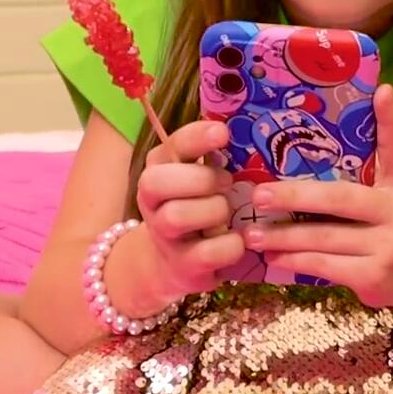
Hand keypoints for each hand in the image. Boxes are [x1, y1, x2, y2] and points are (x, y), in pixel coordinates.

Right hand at [132, 120, 247, 301]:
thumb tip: (239, 127)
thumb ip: (209, 156)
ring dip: (214, 210)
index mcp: (158, 172)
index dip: (194, 138)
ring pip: (178, 216)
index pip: (167, 147)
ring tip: (227, 212)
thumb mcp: (196, 179)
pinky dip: (230, 245)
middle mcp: (153, 204)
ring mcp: (165, 237)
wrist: (172, 264)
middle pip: (159, 182)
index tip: (222, 134)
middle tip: (225, 182)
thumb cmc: (194, 208)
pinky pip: (208, 252)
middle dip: (200, 179)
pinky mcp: (183, 266)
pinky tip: (237, 239)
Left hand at [242, 84, 392, 309]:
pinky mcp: (374, 278)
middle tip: (260, 193)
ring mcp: (389, 248)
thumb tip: (376, 94)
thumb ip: (386, 150)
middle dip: (295, 196)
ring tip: (252, 232)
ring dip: (284, 236)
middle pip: (341, 199)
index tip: (381, 91)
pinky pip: (325, 267)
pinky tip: (274, 256)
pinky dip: (296, 261)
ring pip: (325, 238)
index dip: (391, 121)